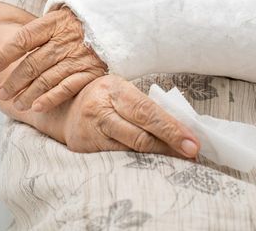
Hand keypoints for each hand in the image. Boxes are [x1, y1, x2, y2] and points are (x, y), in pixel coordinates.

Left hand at [0, 0, 106, 111]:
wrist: (135, 21)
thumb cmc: (100, 9)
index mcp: (57, 20)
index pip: (24, 38)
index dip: (5, 53)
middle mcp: (65, 40)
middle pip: (32, 63)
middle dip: (13, 80)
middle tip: (0, 93)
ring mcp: (79, 57)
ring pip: (47, 78)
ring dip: (28, 93)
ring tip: (15, 103)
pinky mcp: (93, 71)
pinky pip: (69, 87)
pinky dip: (52, 97)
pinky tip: (38, 107)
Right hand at [37, 74, 199, 156]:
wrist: (62, 108)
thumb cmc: (101, 97)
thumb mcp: (120, 91)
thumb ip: (144, 106)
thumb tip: (181, 127)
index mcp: (114, 90)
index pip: (148, 111)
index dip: (172, 129)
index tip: (192, 143)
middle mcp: (100, 110)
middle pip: (140, 135)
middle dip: (169, 147)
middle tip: (191, 155)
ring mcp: (90, 132)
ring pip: (130, 151)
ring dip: (157, 158)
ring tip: (176, 161)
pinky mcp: (84, 150)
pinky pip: (117, 159)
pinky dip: (138, 164)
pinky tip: (152, 165)